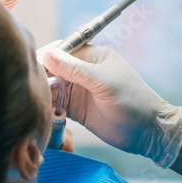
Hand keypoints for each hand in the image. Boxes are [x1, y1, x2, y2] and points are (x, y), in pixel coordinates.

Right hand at [38, 43, 181, 167]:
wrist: (148, 132)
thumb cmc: (132, 101)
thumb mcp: (103, 82)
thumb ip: (74, 69)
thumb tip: (47, 53)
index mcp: (93, 57)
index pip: (63, 50)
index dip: (47, 56)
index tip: (33, 65)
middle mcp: (84, 72)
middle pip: (54, 68)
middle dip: (43, 75)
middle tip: (34, 86)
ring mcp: (79, 91)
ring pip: (53, 87)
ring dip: (44, 92)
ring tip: (38, 100)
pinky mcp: (76, 109)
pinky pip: (55, 105)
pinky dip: (48, 107)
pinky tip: (44, 111)